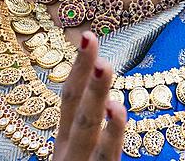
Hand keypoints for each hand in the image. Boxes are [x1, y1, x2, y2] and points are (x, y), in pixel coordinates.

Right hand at [53, 31, 126, 160]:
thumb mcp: (77, 158)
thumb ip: (87, 136)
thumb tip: (107, 104)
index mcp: (67, 142)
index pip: (71, 98)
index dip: (79, 67)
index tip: (88, 35)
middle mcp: (70, 151)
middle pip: (76, 106)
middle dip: (83, 70)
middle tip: (90, 38)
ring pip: (87, 127)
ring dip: (95, 94)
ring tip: (102, 65)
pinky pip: (107, 156)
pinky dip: (111, 135)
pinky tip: (118, 111)